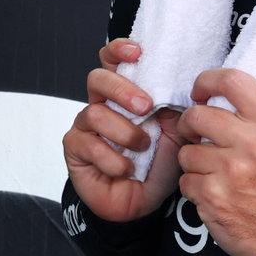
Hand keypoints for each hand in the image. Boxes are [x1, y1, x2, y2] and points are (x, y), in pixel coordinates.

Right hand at [61, 38, 184, 223]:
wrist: (141, 204)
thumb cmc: (155, 165)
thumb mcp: (175, 134)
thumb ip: (174, 109)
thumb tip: (180, 86)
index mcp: (123, 96)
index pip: (111, 62)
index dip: (118, 51)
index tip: (136, 52)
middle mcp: (100, 105)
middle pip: (97, 79)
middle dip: (122, 89)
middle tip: (145, 106)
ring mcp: (84, 127)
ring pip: (95, 113)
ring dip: (125, 133)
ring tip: (141, 148)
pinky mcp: (75, 149)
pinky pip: (90, 145)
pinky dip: (114, 160)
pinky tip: (126, 169)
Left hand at [175, 68, 255, 255]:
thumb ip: (252, 117)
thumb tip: (210, 96)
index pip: (233, 81)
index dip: (206, 81)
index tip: (198, 93)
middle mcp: (253, 145)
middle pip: (196, 115)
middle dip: (188, 126)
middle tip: (195, 136)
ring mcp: (231, 171)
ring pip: (186, 151)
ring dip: (193, 163)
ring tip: (213, 173)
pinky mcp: (213, 196)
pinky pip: (185, 180)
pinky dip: (194, 187)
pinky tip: (213, 193)